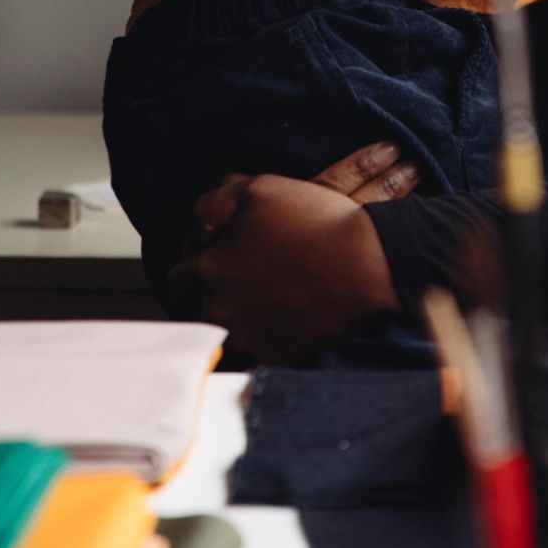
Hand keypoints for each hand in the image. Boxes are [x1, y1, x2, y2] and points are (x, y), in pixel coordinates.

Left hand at [167, 142, 415, 363]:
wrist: (370, 263)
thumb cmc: (314, 221)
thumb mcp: (257, 189)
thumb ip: (211, 206)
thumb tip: (195, 230)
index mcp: (208, 271)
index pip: (177, 280)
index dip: (195, 268)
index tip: (219, 260)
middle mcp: (220, 312)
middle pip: (198, 311)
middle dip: (211, 295)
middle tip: (242, 278)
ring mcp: (249, 340)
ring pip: (226, 332)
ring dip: (238, 316)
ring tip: (267, 295)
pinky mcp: (277, 359)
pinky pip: (258, 350)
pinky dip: (266, 336)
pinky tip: (286, 313)